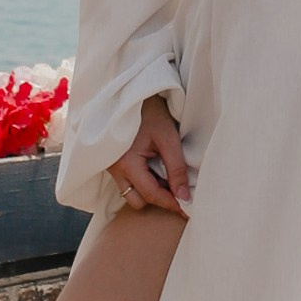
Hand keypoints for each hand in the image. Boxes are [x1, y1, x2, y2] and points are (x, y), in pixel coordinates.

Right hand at [111, 95, 191, 213]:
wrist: (131, 91)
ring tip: (167, 177)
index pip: (151, 194)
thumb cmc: (149, 111)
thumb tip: (185, 197)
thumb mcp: (167, 137)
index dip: (171, 203)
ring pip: (131, 193)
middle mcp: (114, 169)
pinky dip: (143, 181)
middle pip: (137, 200)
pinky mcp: (113, 161)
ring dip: (150, 191)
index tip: (188, 209)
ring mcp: (111, 166)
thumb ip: (177, 168)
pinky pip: (128, 182)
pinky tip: (156, 169)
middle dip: (158, 199)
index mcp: (126, 163)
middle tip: (179, 190)